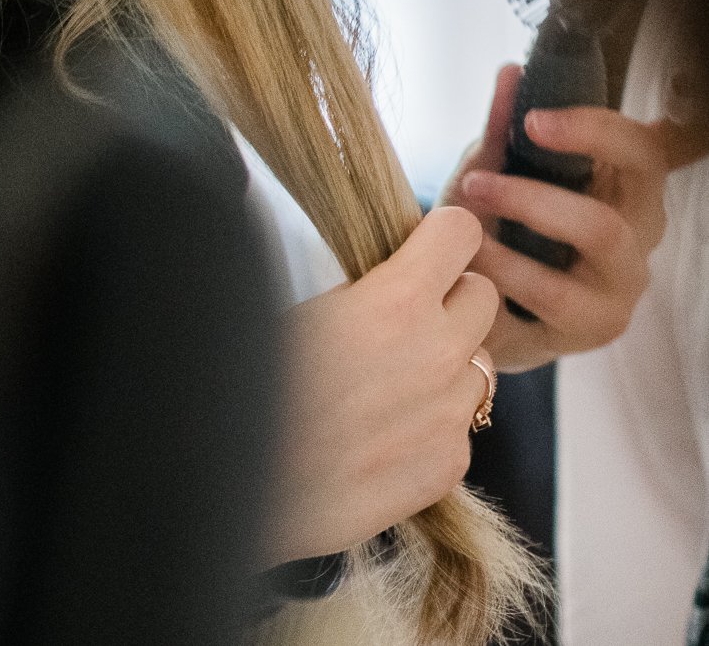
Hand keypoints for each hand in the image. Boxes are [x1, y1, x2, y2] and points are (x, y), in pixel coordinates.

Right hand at [274, 206, 498, 561]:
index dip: (439, 237)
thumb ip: (357, 292)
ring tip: (379, 386)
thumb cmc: (245, 387)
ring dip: (441, 365)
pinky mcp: (448, 465)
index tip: (422, 247)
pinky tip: (375, 436)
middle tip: (401, 317)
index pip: (461, 234)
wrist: (231, 479)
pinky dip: (428, 425)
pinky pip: (457, 428)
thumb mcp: (293, 311)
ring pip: (474, 366)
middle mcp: (437, 353)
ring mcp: (448, 415)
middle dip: (449, 299)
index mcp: (395, 301)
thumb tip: (382, 278)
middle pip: (483, 297)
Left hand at [443, 62, 694, 370]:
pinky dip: (500, 279)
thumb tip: (509, 72)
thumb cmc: (497, 230)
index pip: (645, 150)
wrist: (474, 307)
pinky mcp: (593, 330)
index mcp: (623, 191)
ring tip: (460, 228)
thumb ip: (502, 130)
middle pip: (620, 209)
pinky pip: (552, 300)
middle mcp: (637, 239)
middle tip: (474, 183)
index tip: (534, 119)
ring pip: (594, 246)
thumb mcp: (492, 174)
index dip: (599, 129)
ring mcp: (620, 289)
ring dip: (515, 234)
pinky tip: (465, 269)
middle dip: (536, 196)